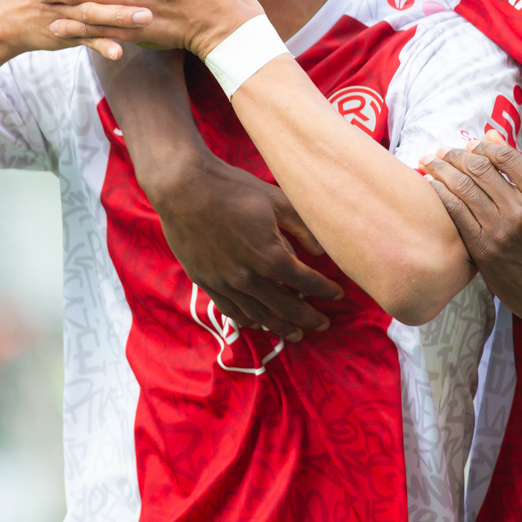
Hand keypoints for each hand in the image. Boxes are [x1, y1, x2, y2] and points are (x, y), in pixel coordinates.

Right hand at [147, 153, 343, 341]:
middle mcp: (248, 277)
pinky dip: (249, 321)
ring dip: (280, 327)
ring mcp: (224, 283)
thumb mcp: (276, 200)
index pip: (306, 282)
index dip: (325, 290)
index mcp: (270, 256)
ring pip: (258, 315)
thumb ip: (302, 227)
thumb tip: (321, 250)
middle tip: (323, 324)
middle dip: (308, 318)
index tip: (338, 295)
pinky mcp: (205, 282)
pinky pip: (231, 310)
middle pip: (285, 307)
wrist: (183, 187)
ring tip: (296, 334)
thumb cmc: (232, 189)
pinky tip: (258, 324)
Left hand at [419, 131, 521, 337]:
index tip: (469, 145)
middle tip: (441, 152)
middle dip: (455, 155)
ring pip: (462, 187)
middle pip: (479, 168)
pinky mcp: (483, 249)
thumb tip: (492, 135)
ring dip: (440, 170)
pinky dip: (439, 195)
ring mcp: (501, 230)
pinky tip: (431, 187)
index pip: (505, 156)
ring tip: (429, 163)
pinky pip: (455, 213)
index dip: (482, 145)